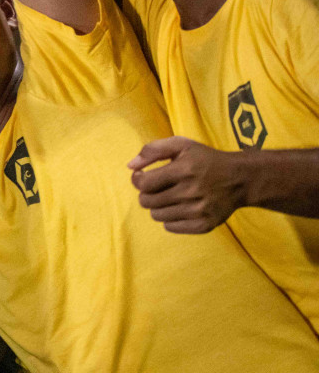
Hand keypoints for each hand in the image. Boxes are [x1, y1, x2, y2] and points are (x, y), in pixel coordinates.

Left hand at [128, 136, 245, 232]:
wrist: (241, 179)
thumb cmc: (206, 160)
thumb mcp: (182, 145)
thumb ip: (153, 150)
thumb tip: (130, 166)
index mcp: (185, 170)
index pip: (144, 183)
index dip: (138, 180)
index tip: (143, 176)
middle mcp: (192, 191)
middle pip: (147, 202)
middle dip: (147, 194)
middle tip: (158, 187)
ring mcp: (199, 210)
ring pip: (157, 216)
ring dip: (158, 206)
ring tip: (170, 197)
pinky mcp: (205, 225)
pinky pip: (171, 227)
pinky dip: (170, 219)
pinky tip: (180, 208)